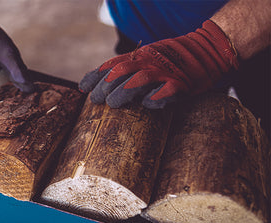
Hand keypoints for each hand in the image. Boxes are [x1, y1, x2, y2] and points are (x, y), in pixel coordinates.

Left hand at [79, 20, 238, 108]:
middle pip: (122, 71)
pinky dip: (156, 97)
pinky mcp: (181, 83)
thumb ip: (126, 70)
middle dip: (106, 85)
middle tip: (95, 100)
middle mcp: (149, 62)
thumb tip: (99, 86)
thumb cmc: (172, 61)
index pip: (111, 65)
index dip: (96, 76)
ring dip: (124, 91)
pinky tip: (147, 104)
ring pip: (140, 79)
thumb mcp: (146, 59)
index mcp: (139, 57)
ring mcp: (164, 72)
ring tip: (112, 104)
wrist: (208, 49)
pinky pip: (167, 90)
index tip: (83, 88)